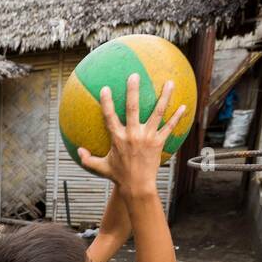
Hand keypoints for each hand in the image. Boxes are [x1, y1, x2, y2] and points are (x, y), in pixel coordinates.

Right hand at [78, 75, 185, 195]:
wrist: (137, 186)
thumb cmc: (119, 176)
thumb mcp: (100, 168)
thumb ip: (87, 159)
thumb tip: (78, 151)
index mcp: (118, 138)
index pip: (110, 117)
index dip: (106, 102)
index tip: (105, 88)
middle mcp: (132, 135)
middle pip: (133, 108)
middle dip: (133, 90)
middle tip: (135, 75)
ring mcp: (147, 138)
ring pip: (157, 113)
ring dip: (163, 96)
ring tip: (169, 82)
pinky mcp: (159, 143)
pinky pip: (169, 127)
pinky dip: (177, 117)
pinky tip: (184, 106)